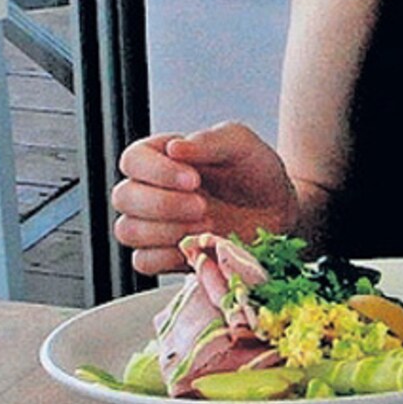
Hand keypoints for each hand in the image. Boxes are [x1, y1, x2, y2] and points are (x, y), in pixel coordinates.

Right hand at [110, 122, 299, 275]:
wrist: (278, 211)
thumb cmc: (256, 171)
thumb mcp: (240, 145)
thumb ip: (209, 142)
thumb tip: (174, 148)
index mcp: (161, 155)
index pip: (133, 160)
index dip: (157, 172)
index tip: (195, 180)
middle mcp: (150, 188)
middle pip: (123, 197)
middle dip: (163, 205)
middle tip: (203, 207)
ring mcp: (154, 225)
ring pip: (128, 231)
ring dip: (166, 231)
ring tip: (206, 226)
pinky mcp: (164, 256)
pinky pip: (143, 261)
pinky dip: (167, 256)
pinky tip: (198, 245)